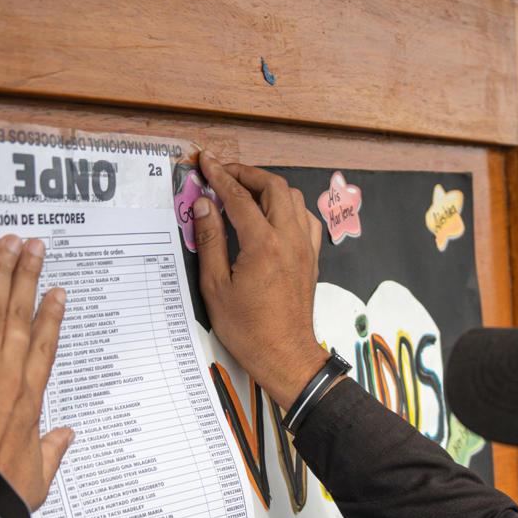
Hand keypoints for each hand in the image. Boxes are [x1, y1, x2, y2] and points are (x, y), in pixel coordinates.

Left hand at [0, 235, 73, 517]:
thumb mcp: (37, 478)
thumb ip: (52, 451)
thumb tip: (66, 435)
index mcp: (30, 401)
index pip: (45, 346)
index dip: (52, 315)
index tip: (57, 292)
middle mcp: (9, 377)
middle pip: (22, 316)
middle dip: (28, 276)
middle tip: (34, 246)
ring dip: (2, 272)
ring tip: (8, 244)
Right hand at [193, 153, 327, 406]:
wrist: (285, 355)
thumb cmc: (248, 329)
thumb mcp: (215, 285)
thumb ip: (210, 240)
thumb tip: (204, 204)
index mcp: (263, 245)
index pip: (239, 197)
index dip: (219, 176)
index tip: (205, 162)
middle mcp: (290, 240)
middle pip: (274, 187)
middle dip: (247, 173)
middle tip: (223, 172)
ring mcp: (306, 248)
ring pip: (293, 198)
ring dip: (268, 186)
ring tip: (243, 189)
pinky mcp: (312, 258)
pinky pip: (305, 218)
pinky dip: (287, 206)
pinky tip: (270, 213)